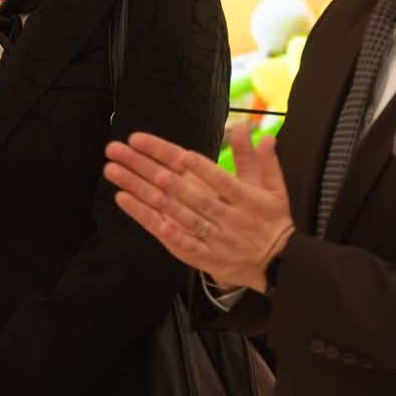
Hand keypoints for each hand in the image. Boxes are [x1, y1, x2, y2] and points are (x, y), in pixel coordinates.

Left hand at [104, 122, 293, 293]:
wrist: (282, 267)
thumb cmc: (274, 222)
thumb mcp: (274, 188)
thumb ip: (259, 159)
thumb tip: (247, 128)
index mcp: (244, 197)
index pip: (204, 170)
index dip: (173, 154)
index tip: (144, 140)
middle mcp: (227, 216)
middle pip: (179, 188)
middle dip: (145, 167)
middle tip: (116, 149)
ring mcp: (213, 239)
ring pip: (170, 211)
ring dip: (139, 190)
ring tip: (113, 171)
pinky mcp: (203, 258)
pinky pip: (172, 239)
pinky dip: (149, 222)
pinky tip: (126, 203)